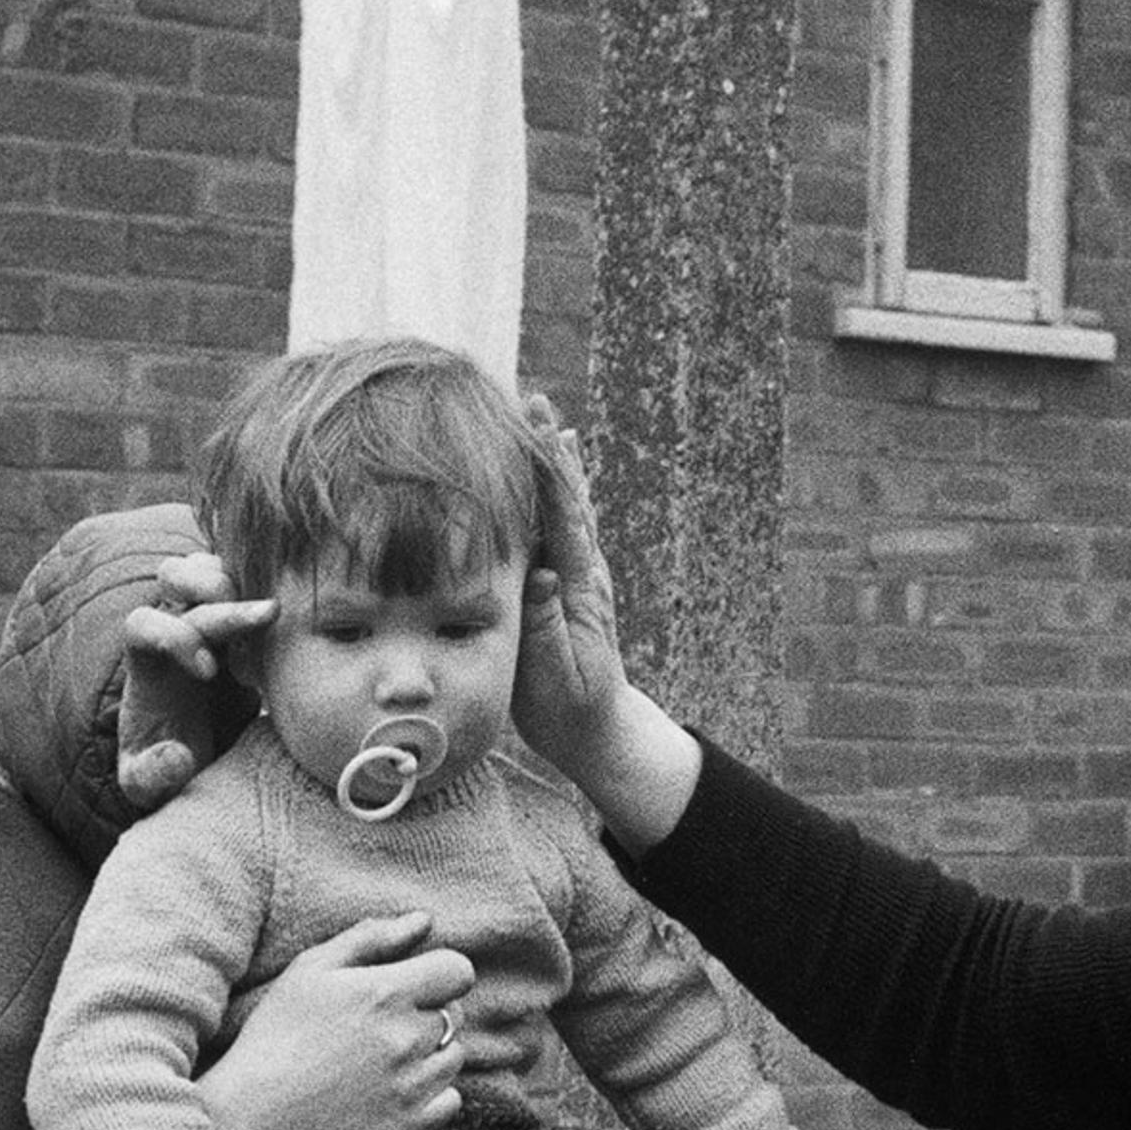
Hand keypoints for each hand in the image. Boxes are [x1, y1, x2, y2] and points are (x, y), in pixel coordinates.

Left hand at [117, 553, 270, 808]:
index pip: (142, 623)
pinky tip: (293, 618)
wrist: (201, 758)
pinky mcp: (244, 626)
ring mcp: (209, 622)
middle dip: (218, 595)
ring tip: (276, 611)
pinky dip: (269, 587)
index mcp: (145, 664)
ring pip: (210, 567)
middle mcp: (173, 630)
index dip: (173, 637)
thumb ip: (152, 777)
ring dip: (242, 579)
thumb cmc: (167, 768)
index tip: (207, 672)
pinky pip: (249, 582)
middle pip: (176, 578)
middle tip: (266, 617)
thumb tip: (176, 755)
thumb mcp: (149, 786)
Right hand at [200, 913, 478, 1129]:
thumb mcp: (311, 969)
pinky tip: (393, 1090)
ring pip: (454, 1056)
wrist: (251, 1116)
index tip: (414, 984)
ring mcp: (411, 1086)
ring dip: (431, 1052)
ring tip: (382, 1059)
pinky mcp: (409, 1126)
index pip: (459, 970)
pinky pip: (451, 1100)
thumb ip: (372, 937)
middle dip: (429, 1012)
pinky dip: (433, 1094)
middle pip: (455, 1014)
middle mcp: (406, 1038)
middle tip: (381, 1026)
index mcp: (385, 993)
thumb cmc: (276, 1034)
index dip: (439, 973)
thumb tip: (424, 921)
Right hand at [512, 404, 703, 849]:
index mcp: (578, 588)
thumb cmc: (569, 709)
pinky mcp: (565, 584)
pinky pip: (557, 527)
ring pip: (564, 507)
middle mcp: (581, 571)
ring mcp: (576, 575)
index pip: (563, 519)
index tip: (539, 427)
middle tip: (535, 400)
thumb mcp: (555, 676)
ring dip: (554, 461)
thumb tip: (545, 573)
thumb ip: (549, 626)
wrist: (595, 729)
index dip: (550, 472)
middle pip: (566, 499)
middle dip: (550, 449)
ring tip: (544, 414)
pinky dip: (555, 491)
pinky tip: (553, 465)